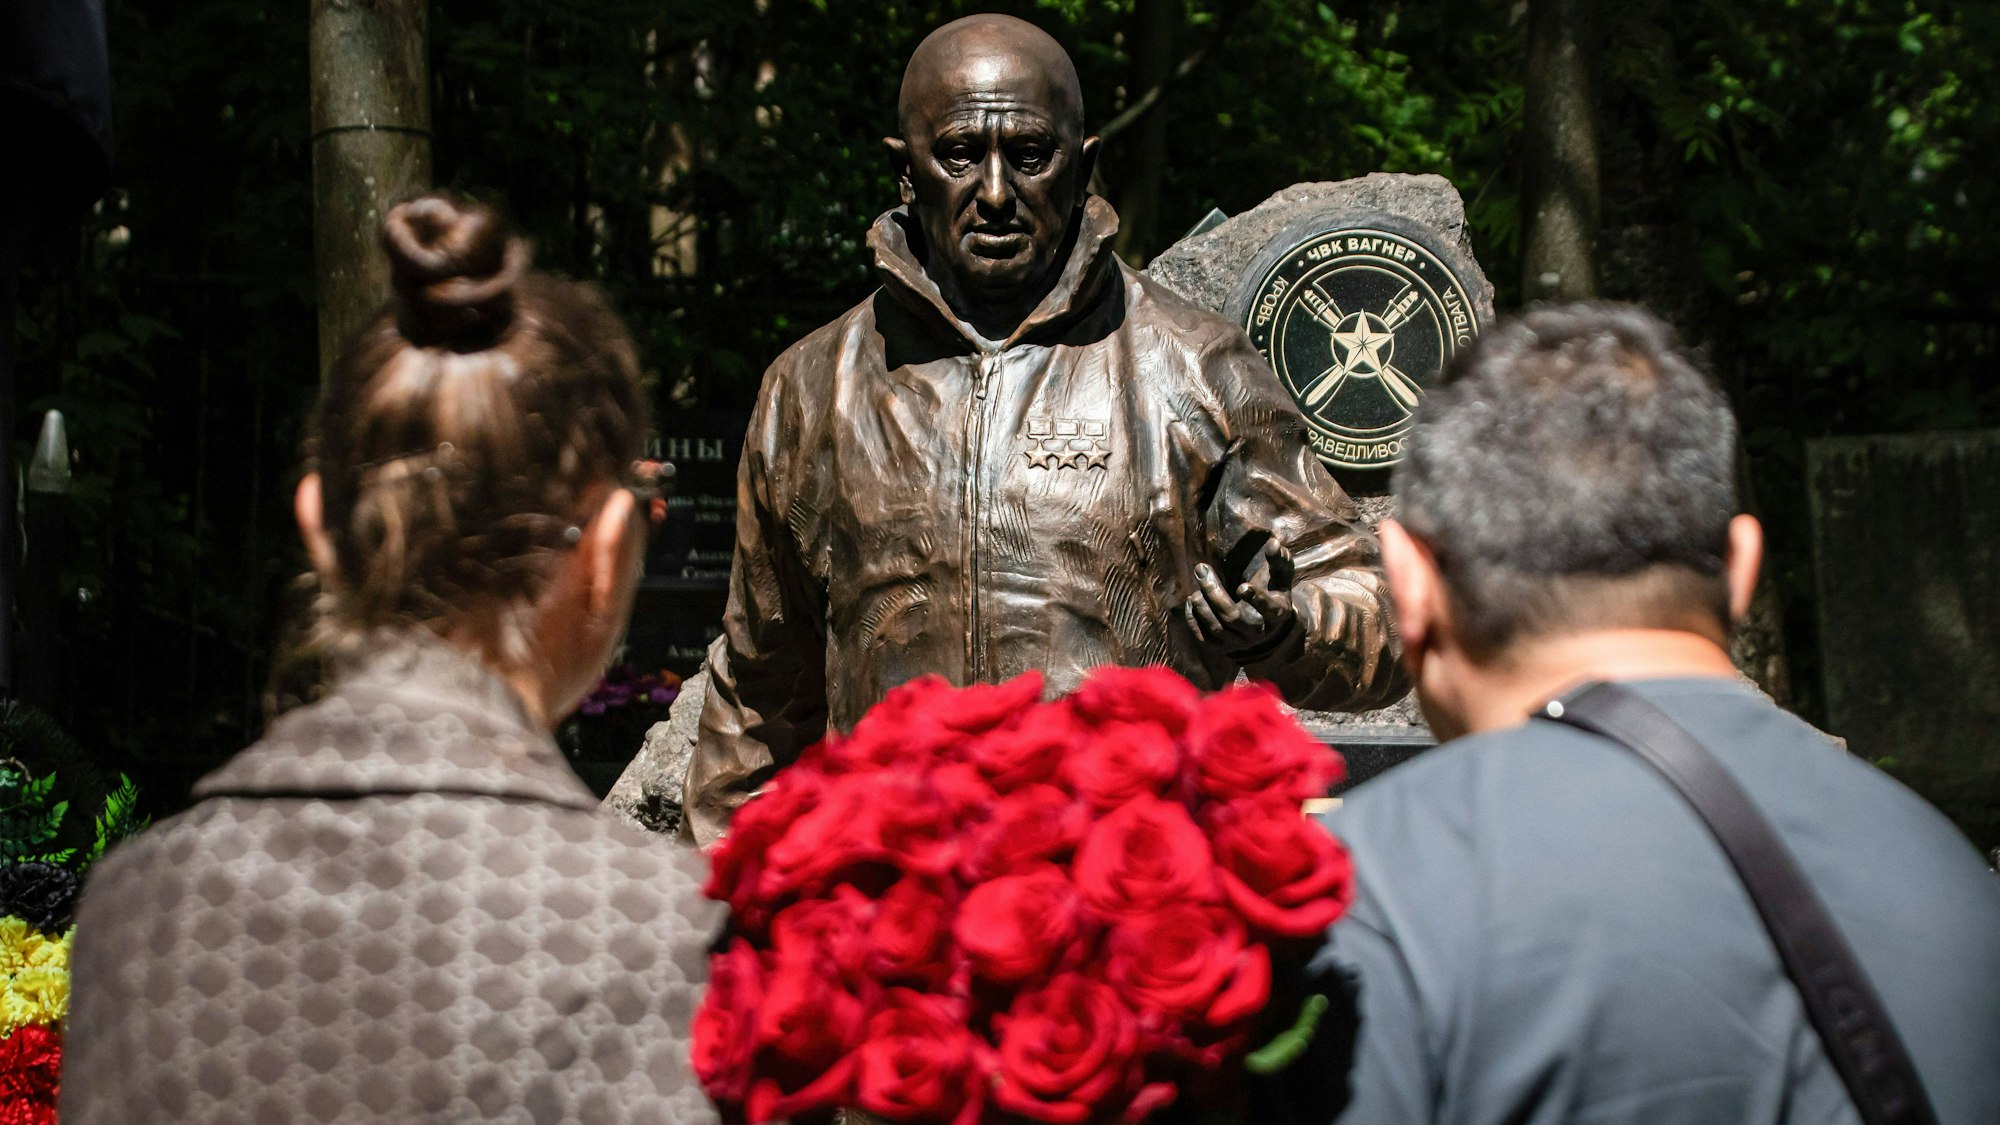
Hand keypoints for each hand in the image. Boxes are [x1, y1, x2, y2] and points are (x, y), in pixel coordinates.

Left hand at [1185, 539, 1296, 656]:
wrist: (1263, 621)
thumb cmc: (1272, 590)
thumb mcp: (1280, 574)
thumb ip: (1279, 558)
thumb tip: (1273, 542)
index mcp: (1276, 614)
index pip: (1269, 609)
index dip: (1256, 598)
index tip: (1242, 585)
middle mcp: (1258, 633)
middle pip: (1232, 617)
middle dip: (1213, 592)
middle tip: (1201, 569)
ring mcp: (1239, 643)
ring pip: (1216, 628)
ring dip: (1202, 605)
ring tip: (1196, 588)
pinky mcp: (1222, 649)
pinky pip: (1203, 638)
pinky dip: (1194, 619)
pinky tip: (1192, 601)